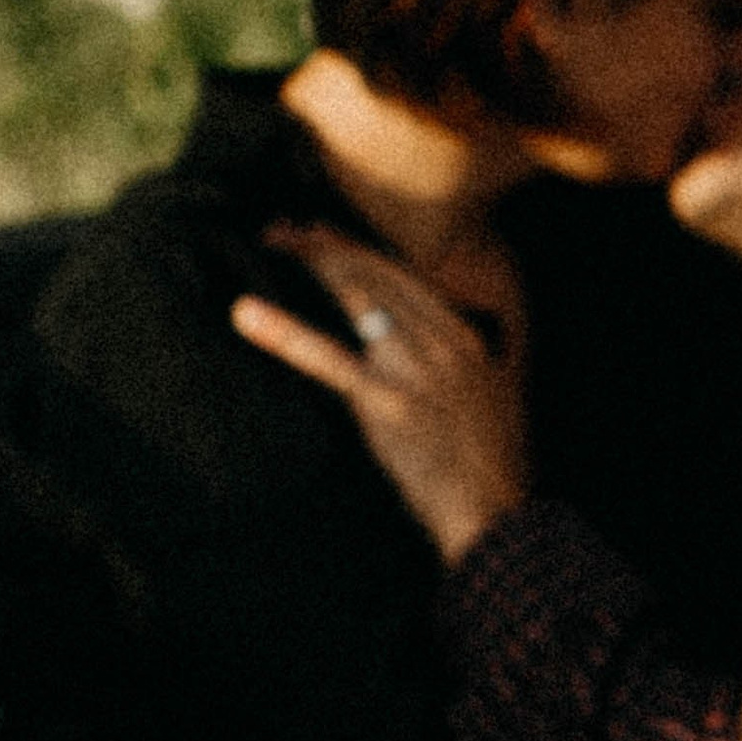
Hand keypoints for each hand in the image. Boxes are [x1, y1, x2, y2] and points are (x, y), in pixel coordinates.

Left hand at [231, 222, 527, 567]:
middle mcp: (445, 342)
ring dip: (312, 264)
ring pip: (358, 299)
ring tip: (272, 241)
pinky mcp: (388, 404)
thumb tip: (426, 346)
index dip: (359, 251)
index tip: (325, 232)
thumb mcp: (493, 397)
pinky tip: (247, 312)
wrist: (494, 512)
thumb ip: (465, 362)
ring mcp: (417, 370)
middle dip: (328, 246)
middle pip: (378, 276)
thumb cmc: (490, 466)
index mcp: (468, 337)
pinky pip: (329, 359)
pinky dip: (285, 333)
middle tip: (284, 228)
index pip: (405, 276)